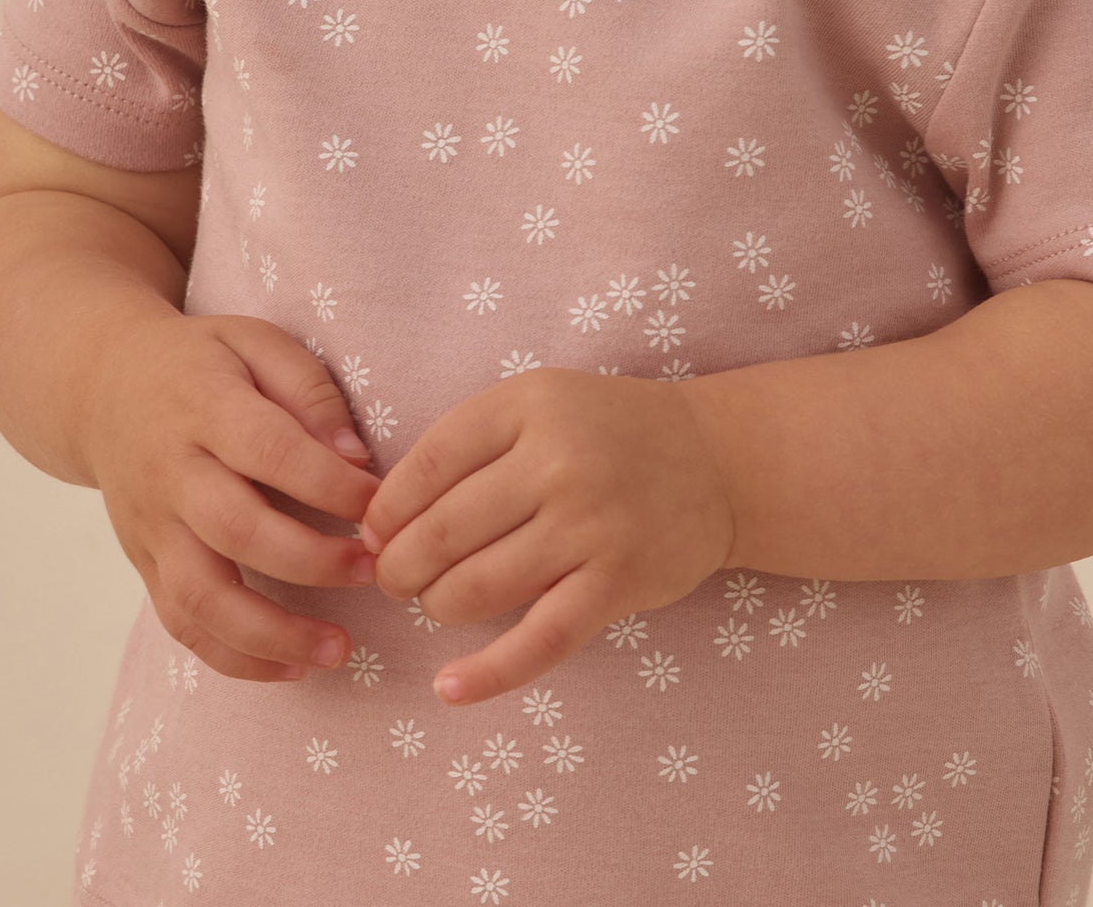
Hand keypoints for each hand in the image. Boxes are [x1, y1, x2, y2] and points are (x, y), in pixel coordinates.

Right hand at [83, 311, 382, 683]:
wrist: (100, 387)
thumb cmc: (201, 363)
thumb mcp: (253, 341)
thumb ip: (307, 389)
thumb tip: (356, 456)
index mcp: (204, 406)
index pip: (268, 450)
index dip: (327, 483)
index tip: (380, 504)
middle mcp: (170, 473)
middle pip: (234, 529)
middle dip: (310, 560)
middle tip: (373, 571)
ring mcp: (151, 527)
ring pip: (200, 596)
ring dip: (271, 633)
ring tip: (337, 650)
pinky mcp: (144, 565)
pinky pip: (181, 624)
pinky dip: (234, 657)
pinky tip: (289, 667)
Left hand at [356, 367, 735, 705]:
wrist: (717, 458)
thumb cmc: (608, 431)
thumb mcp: (540, 403)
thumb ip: (470, 445)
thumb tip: (382, 519)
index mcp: (528, 405)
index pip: (426, 464)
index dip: (386, 510)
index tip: (375, 534)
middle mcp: (557, 460)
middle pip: (441, 532)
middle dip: (399, 568)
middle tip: (395, 579)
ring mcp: (590, 524)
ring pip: (476, 588)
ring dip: (438, 606)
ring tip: (437, 602)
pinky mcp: (617, 582)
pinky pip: (539, 641)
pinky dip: (488, 674)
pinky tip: (450, 688)